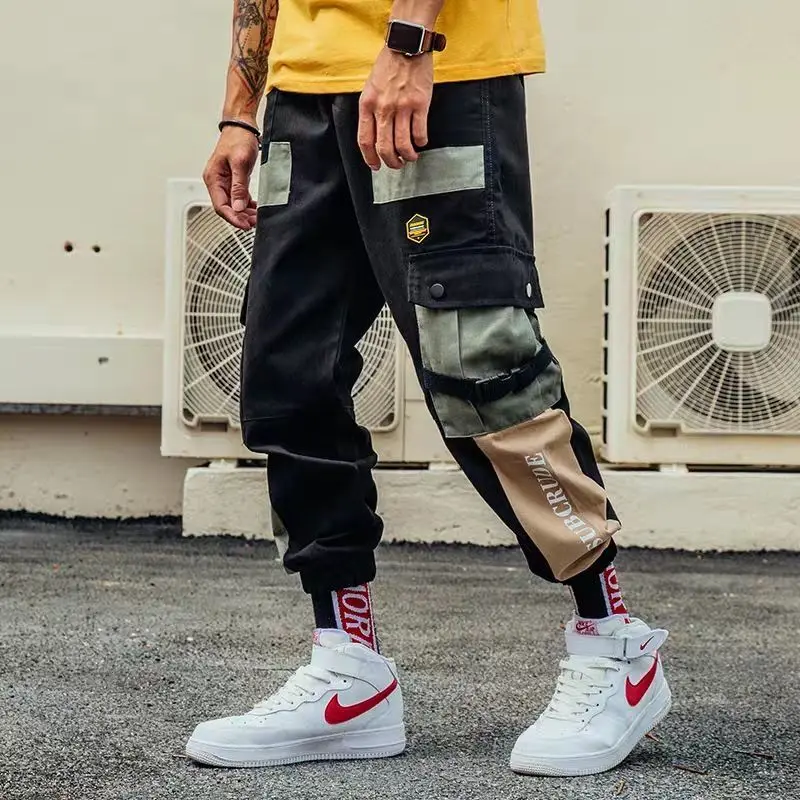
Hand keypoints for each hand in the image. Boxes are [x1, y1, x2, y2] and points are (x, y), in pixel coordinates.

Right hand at [203, 127, 258, 230]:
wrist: (241, 125)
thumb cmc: (239, 139)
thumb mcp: (240, 163)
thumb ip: (239, 186)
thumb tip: (238, 207)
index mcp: (213, 178)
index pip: (220, 206)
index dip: (233, 218)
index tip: (245, 225)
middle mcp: (216, 181)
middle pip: (226, 207)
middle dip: (239, 217)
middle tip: (254, 223)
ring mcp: (224, 181)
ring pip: (233, 204)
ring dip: (244, 213)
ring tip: (256, 218)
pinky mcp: (232, 180)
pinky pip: (238, 197)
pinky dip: (246, 205)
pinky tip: (255, 209)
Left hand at [358, 48, 432, 169]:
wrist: (406, 46)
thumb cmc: (388, 66)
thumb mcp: (370, 88)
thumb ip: (371, 111)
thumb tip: (375, 136)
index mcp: (367, 105)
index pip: (365, 140)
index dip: (370, 158)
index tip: (376, 166)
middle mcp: (383, 108)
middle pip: (384, 147)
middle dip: (391, 162)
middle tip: (396, 164)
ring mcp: (402, 107)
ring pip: (403, 144)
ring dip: (408, 156)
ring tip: (411, 156)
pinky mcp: (420, 104)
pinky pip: (420, 132)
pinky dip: (421, 142)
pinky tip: (421, 141)